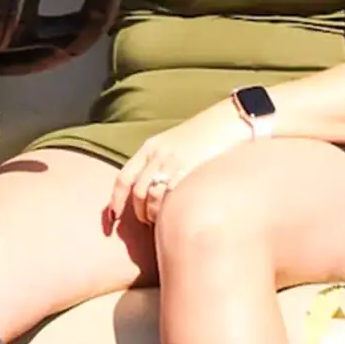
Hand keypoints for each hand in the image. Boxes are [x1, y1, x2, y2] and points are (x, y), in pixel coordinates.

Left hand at [107, 102, 252, 226]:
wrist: (231, 120)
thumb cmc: (206, 135)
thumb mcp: (175, 143)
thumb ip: (160, 162)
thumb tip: (152, 189)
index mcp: (150, 147)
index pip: (123, 178)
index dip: (115, 201)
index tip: (113, 218)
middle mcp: (157, 155)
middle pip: (137, 192)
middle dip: (139, 213)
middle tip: (148, 223)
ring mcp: (174, 163)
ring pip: (151, 198)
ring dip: (153, 215)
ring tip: (163, 223)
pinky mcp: (190, 170)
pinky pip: (171, 197)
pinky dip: (168, 211)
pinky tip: (176, 217)